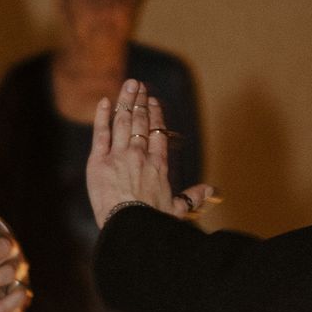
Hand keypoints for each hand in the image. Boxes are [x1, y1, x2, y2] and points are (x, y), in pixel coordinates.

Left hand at [86, 81, 218, 228]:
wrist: (130, 226)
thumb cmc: (153, 221)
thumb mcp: (177, 209)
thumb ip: (193, 196)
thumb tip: (213, 191)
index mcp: (158, 165)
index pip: (157, 133)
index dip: (155, 115)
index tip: (153, 101)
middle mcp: (140, 155)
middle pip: (140, 122)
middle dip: (139, 101)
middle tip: (138, 84)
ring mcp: (119, 155)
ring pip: (122, 121)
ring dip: (125, 101)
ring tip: (128, 84)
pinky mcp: (99, 161)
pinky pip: (100, 133)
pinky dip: (102, 116)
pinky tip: (105, 101)